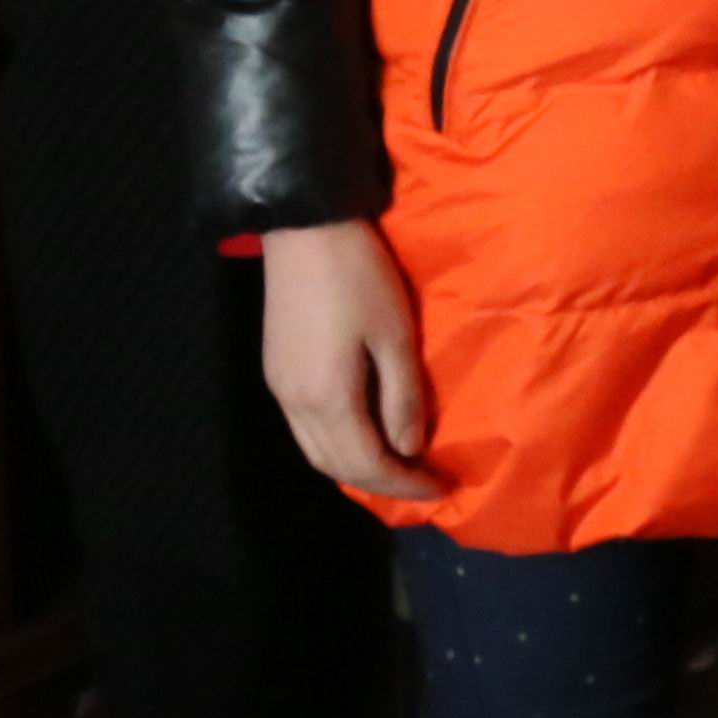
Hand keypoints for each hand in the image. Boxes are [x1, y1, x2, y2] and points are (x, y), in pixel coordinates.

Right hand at [257, 220, 446, 497]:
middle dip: (381, 483)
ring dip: (356, 468)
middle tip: (425, 481)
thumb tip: (410, 448)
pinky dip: (337, 446)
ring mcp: (279, 390)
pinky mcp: (275, 372)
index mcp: (327, 399)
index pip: (368, 464)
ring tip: (398, 466)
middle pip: (337, 467)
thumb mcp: (395, 334)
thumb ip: (402, 396)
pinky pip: (306, 432)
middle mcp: (295, 406)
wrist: (303, 229)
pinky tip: (363, 435)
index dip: (405, 484)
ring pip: (316, 453)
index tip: (442, 488)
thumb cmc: (358, 276)